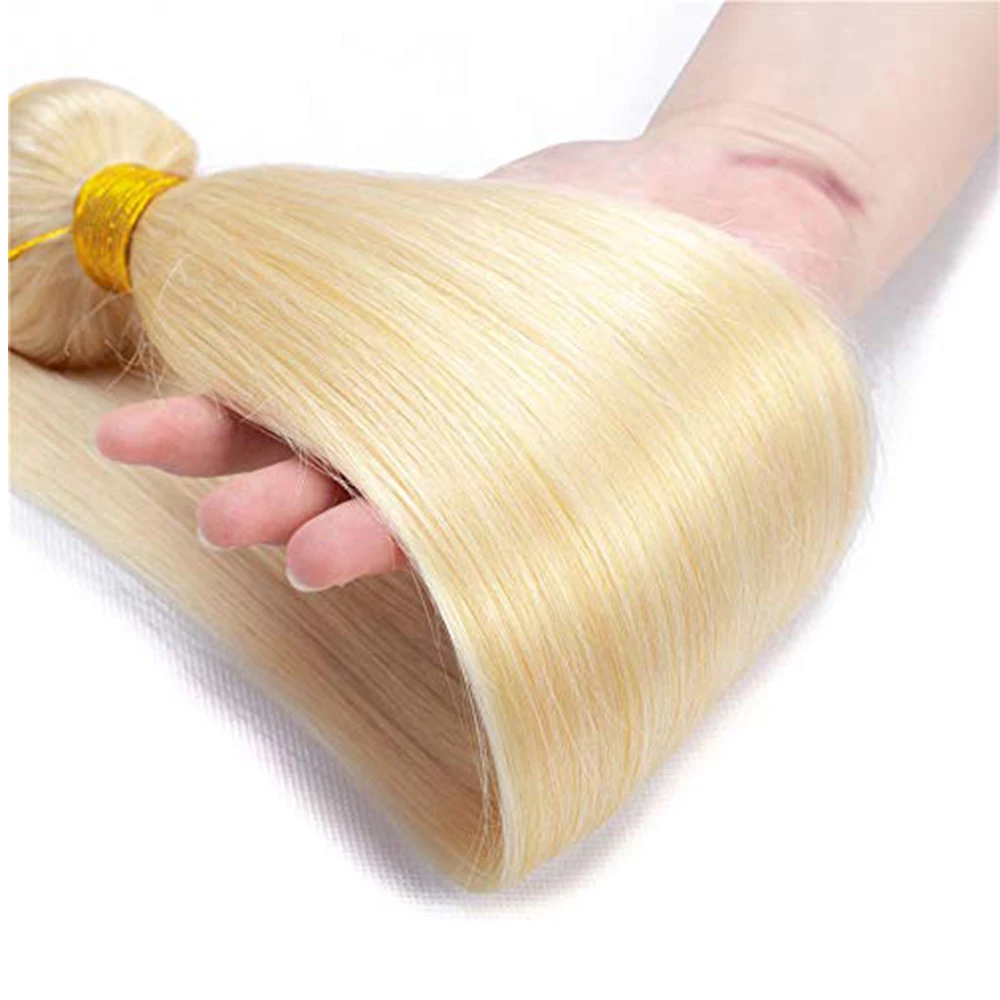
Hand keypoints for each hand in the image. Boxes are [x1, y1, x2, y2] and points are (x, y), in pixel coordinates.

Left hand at [97, 127, 857, 589]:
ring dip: (232, 423)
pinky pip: (325, 316)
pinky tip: (202, 324)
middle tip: (225, 518)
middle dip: (281, 497)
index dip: (371, 546)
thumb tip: (646, 569)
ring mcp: (424, 365)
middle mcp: (462, 439)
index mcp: (525, 489)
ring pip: (312, 405)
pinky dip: (264, 327)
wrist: (737, 212)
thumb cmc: (743, 332)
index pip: (433, 535)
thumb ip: (675, 485)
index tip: (315, 560)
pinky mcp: (407, 293)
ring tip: (144, 437)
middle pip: (350, 481)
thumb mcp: (733, 421)